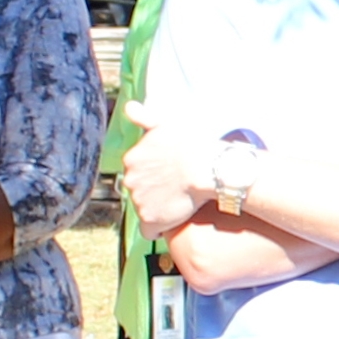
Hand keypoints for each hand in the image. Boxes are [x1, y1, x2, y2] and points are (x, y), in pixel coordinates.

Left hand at [119, 107, 216, 230]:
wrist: (209, 169)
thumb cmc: (192, 145)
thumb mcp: (165, 124)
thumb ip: (144, 116)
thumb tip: (130, 108)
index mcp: (131, 158)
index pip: (137, 172)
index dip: (154, 175)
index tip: (169, 174)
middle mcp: (129, 180)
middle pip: (139, 190)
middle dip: (153, 190)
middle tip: (175, 187)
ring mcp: (138, 201)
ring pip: (145, 208)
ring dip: (158, 207)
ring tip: (178, 201)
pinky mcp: (150, 220)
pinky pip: (150, 231)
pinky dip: (159, 228)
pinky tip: (174, 221)